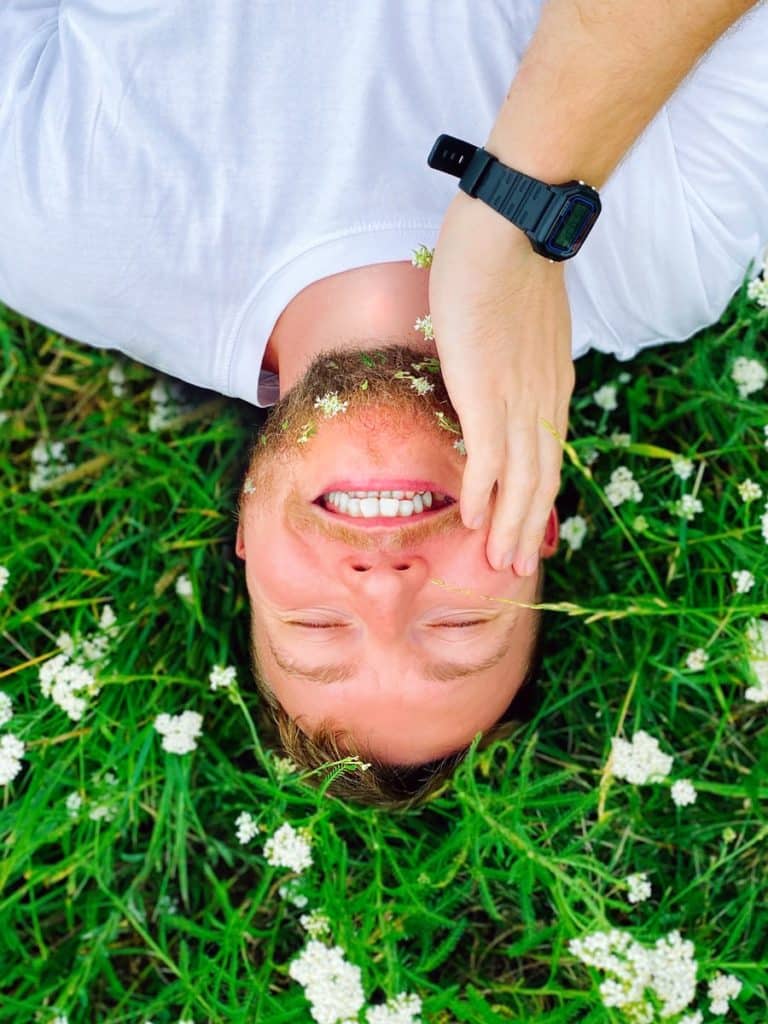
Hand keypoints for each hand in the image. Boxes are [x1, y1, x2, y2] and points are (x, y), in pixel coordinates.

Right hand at [428, 190, 574, 573]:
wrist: (512, 228)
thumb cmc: (506, 263)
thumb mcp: (520, 323)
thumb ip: (512, 356)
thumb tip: (490, 368)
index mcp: (551, 386)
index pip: (550, 456)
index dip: (541, 499)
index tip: (530, 529)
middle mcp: (543, 400)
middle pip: (544, 480)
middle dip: (531, 529)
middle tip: (517, 567)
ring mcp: (518, 398)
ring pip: (523, 480)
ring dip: (511, 527)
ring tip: (500, 562)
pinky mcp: (487, 392)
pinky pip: (489, 458)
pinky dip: (483, 495)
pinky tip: (473, 521)